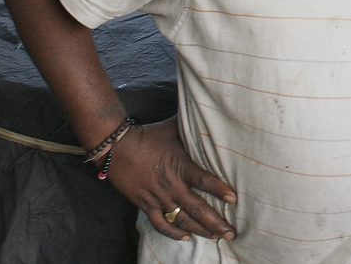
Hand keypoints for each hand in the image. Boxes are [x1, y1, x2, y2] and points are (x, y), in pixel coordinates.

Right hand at [104, 119, 236, 241]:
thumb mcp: (173, 128)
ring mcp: (158, 197)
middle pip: (197, 208)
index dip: (219, 190)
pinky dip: (174, 232)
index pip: (203, 180)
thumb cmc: (148, 136)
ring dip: (200, 230)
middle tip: (230, 233)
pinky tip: (186, 237)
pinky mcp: (145, 204)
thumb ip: (192, 127)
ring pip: (182, 219)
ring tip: (216, 237)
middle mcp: (171, 184)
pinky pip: (161, 223)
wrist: (117, 147)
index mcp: (179, 165)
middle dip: (215, 222)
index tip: (233, 200)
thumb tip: (208, 112)